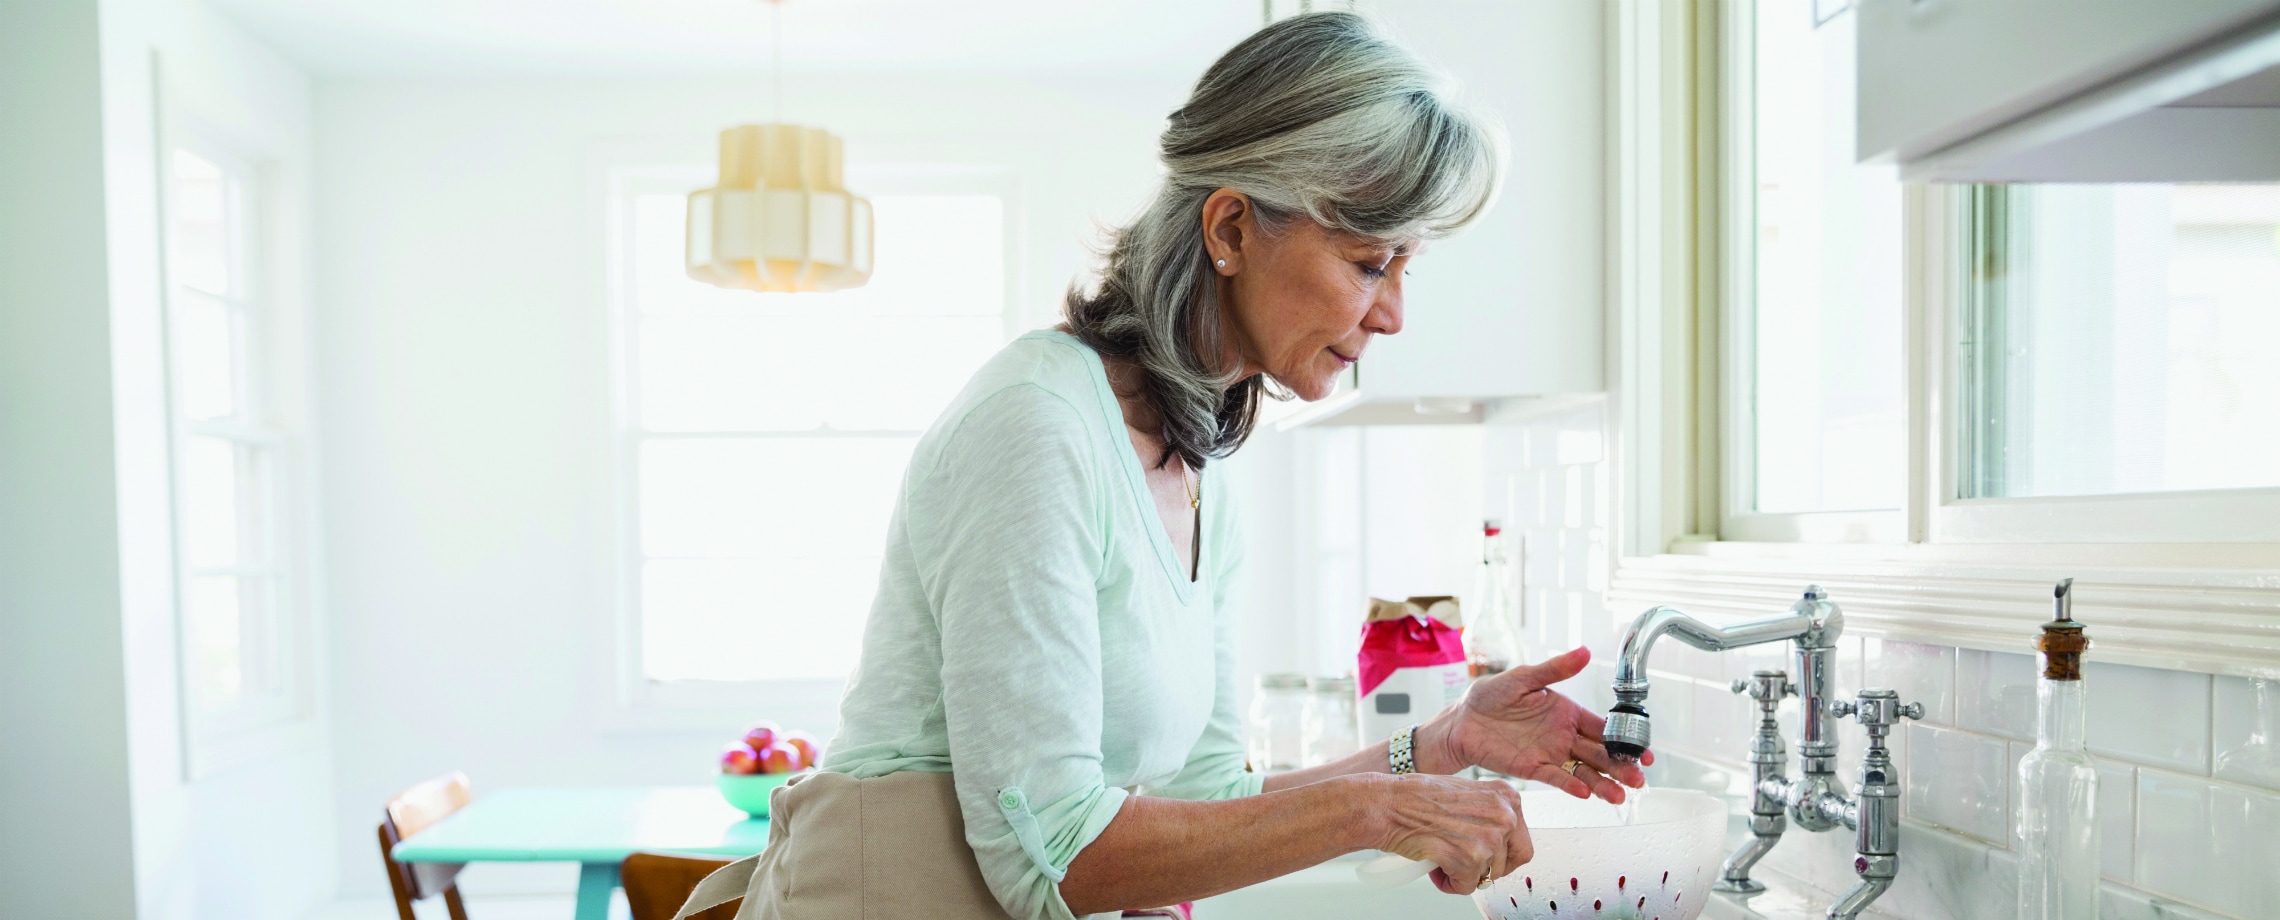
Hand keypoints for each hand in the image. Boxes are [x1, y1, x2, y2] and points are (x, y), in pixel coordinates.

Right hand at [1362, 773, 1532, 895]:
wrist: (1389, 804)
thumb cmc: (1417, 797)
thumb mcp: (1467, 794)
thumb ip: (1488, 814)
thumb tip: (1496, 838)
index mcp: (1506, 797)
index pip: (1521, 841)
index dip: (1501, 854)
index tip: (1486, 856)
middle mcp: (1504, 815)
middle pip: (1509, 862)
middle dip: (1485, 867)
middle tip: (1463, 863)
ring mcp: (1488, 838)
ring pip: (1486, 876)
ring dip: (1464, 874)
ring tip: (1443, 860)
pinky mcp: (1469, 859)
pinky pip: (1466, 886)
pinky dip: (1450, 884)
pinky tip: (1436, 868)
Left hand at [1417, 646, 1651, 802]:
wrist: (1462, 719)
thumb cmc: (1490, 695)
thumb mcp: (1524, 678)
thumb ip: (1555, 669)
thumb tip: (1585, 651)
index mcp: (1567, 713)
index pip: (1603, 729)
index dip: (1625, 741)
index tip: (1644, 754)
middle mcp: (1564, 735)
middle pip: (1600, 754)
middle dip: (1621, 767)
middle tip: (1639, 780)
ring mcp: (1550, 753)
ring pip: (1583, 770)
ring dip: (1602, 783)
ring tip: (1619, 796)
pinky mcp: (1533, 768)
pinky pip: (1556, 777)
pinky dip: (1570, 784)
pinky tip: (1585, 792)